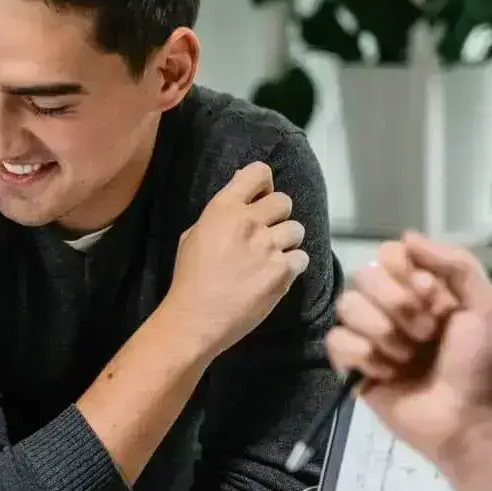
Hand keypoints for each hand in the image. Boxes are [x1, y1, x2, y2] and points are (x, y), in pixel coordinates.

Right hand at [162, 161, 308, 356]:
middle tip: (265, 234)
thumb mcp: (194, 234)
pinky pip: (301, 258)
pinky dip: (292, 267)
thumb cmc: (190, 277)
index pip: (258, 172)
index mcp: (223, 209)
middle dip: (277, 216)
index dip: (263, 184)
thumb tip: (241, 189)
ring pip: (297, 229)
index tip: (259, 198)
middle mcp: (248, 222)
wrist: (196, 318)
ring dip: (287, 242)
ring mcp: (268, 247)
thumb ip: (221, 212)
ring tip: (271, 258)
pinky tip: (275, 275)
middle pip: (283, 201)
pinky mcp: (282, 272)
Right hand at [324, 233, 491, 490]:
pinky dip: (363, 356)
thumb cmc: (482, 366)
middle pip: (363, 277)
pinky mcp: (352, 366)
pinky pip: (336, 341)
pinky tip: (387, 374)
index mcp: (424, 290)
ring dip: (382, 333)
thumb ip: (455, 263)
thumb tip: (406, 236)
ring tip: (406, 359)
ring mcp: (371, 336)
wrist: (469, 422)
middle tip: (426, 335)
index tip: (434, 299)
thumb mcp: (487, 307)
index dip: (406, 274)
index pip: (390, 255)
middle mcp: (393, 308)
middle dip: (396, 306)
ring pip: (346, 308)